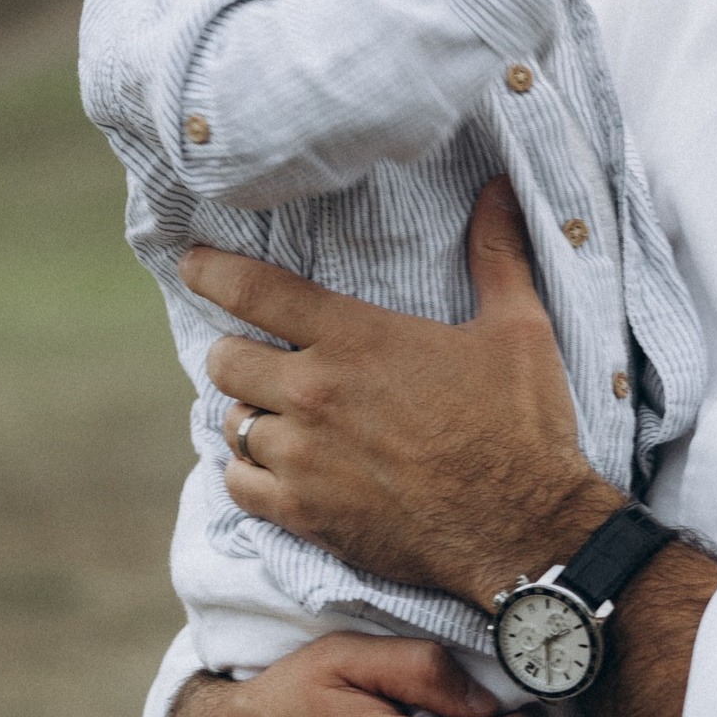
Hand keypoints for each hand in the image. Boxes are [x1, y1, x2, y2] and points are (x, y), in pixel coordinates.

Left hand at [185, 180, 620, 611]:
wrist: (523, 528)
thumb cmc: (522, 425)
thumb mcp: (519, 328)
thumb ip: (497, 254)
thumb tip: (499, 187)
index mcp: (358, 339)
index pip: (256, 291)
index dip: (212, 272)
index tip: (193, 264)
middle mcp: (317, 394)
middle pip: (226, 360)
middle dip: (236, 353)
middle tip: (258, 358)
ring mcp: (304, 458)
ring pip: (232, 424)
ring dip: (250, 415)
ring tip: (276, 417)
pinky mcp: (305, 514)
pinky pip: (238, 485)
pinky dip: (248, 474)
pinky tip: (273, 469)